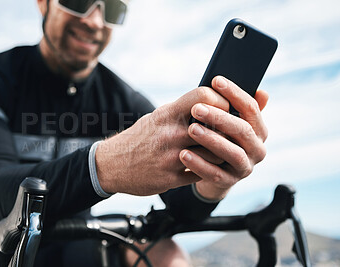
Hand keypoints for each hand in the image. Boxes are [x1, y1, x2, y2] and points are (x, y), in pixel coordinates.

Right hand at [95, 85, 228, 195]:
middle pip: (215, 128)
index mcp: (167, 114)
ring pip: (214, 154)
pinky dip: (206, 170)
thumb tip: (211, 103)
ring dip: (219, 153)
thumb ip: (182, 111)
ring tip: (217, 151)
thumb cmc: (140, 137)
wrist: (111, 164)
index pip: (203, 97)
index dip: (220, 101)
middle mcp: (170, 134)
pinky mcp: (171, 178)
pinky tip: (203, 166)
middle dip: (226, 131)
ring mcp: (171, 158)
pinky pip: (201, 174)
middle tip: (228, 133)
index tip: (224, 109)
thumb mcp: (157, 117)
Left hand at [180, 76, 268, 199]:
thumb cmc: (219, 138)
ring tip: (191, 129)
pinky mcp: (229, 182)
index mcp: (259, 130)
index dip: (235, 93)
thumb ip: (237, 107)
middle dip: (219, 117)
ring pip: (232, 153)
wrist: (211, 171)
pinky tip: (183, 154)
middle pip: (242, 130)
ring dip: (212, 140)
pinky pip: (215, 174)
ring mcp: (245, 167)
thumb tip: (262, 91)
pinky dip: (199, 164)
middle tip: (197, 108)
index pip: (251, 108)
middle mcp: (257, 149)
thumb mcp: (227, 122)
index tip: (216, 80)